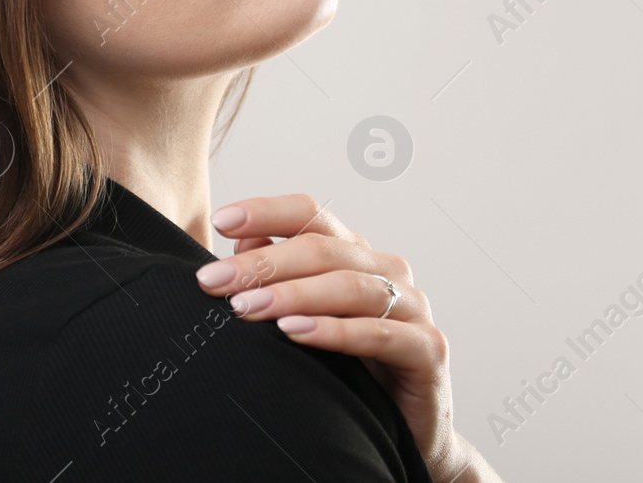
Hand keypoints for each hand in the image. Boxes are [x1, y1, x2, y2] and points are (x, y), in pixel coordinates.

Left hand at [193, 193, 502, 482]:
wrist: (407, 431)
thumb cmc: (350, 371)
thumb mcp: (305, 319)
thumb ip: (277, 277)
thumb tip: (240, 240)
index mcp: (356, 254)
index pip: (311, 214)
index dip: (266, 212)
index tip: (220, 220)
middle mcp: (386, 270)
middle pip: (323, 248)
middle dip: (263, 263)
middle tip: (214, 281)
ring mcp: (412, 306)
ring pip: (349, 286)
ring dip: (291, 294)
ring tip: (244, 307)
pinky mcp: (428, 348)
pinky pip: (379, 333)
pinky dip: (334, 331)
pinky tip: (295, 333)